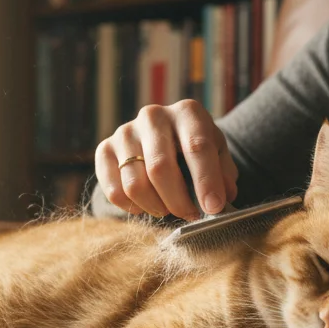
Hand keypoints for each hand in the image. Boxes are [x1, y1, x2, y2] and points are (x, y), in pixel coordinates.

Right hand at [95, 100, 237, 221]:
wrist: (163, 137)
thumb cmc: (194, 148)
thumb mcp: (218, 154)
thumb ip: (224, 175)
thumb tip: (220, 199)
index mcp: (187, 112)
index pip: (197, 146)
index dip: (206, 181)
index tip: (213, 207)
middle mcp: (153, 116)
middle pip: (160, 168)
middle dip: (178, 200)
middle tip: (189, 214)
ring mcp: (125, 132)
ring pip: (135, 184)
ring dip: (156, 207)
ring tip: (168, 209)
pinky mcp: (104, 149)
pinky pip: (114, 191)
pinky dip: (133, 207)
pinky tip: (146, 205)